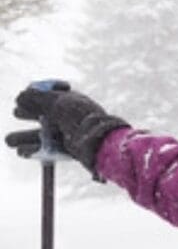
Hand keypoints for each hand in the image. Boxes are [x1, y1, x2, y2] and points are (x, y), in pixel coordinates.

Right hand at [8, 80, 129, 172]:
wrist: (98, 140)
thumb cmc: (78, 117)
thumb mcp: (55, 102)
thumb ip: (35, 98)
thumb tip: (20, 97)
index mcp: (71, 102)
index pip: (50, 96)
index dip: (35, 97)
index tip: (24, 100)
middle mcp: (70, 117)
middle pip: (45, 115)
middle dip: (27, 114)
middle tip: (16, 113)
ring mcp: (70, 134)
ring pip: (44, 135)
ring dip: (25, 137)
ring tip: (9, 142)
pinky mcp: (70, 150)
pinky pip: (49, 150)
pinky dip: (34, 150)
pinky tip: (21, 152)